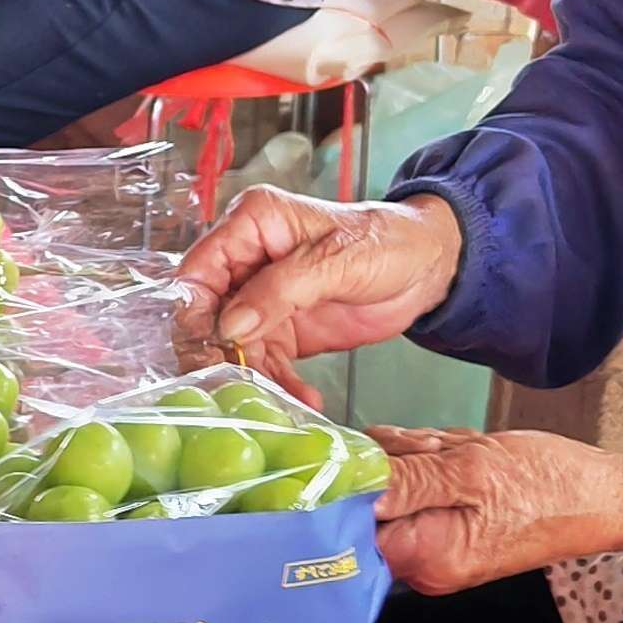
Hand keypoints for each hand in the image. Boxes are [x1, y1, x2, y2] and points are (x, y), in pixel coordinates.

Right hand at [174, 188, 464, 371]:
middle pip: (207, 312)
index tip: (204, 347)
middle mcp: (247, 260)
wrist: (428, 268)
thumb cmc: (386, 242)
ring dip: (252, 375)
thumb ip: (280, 290)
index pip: (200, 268)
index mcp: (252, 224)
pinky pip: (264, 362)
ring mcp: (261, 299)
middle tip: (232, 385)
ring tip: (278, 398)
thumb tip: (231, 325)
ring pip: (233, 345)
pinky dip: (279, 383)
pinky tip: (303, 398)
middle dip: (217, 351)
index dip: (194, 308)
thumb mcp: (335, 260)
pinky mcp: (281, 330)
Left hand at [369, 428, 622, 595]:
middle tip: (448, 453)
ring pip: (398, 483)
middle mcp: (422, 563)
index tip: (385, 453)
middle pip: (372, 500)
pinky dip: (441, 462)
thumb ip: (404, 482)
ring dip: (425, 455)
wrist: (603, 496)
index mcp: (424, 557)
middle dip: (403, 460)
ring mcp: (435, 545)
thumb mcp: (471, 471)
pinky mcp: (449, 526)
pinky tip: (472, 456)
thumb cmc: (547, 485)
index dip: (356, 481)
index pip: (349, 525)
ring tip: (469, 454)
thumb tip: (347, 487)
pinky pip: (423, 485)